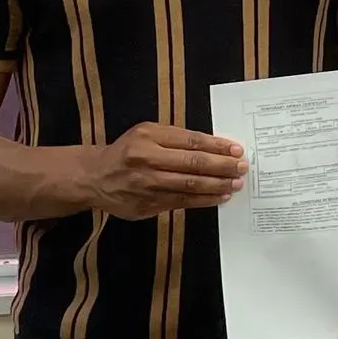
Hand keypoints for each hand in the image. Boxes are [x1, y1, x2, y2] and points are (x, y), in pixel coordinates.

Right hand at [81, 123, 247, 218]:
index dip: (216, 146)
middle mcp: (147, 160)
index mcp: (148, 137)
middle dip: (222, 166)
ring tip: (235, 183)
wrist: (96, 177)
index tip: (235, 150)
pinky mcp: (149, 204)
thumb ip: (175, 139)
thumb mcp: (146, 134)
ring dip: (217, 185)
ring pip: (190, 185)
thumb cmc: (127, 152)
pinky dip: (204, 200)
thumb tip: (214, 148)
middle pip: (193, 164)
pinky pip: (183, 202)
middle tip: (241, 167)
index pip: (191, 141)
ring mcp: (148, 184)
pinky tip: (219, 197)